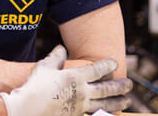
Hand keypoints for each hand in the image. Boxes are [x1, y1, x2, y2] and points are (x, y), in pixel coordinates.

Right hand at [0, 45, 131, 115]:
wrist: (28, 109)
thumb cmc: (35, 86)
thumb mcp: (44, 67)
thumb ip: (55, 58)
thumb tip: (61, 48)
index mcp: (75, 77)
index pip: (97, 70)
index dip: (107, 65)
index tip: (115, 63)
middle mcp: (82, 92)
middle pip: (106, 89)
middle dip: (119, 86)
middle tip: (130, 84)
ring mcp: (80, 106)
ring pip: (104, 104)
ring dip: (117, 102)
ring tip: (127, 101)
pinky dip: (104, 115)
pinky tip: (109, 114)